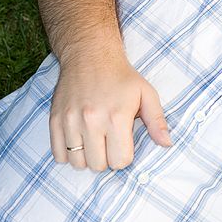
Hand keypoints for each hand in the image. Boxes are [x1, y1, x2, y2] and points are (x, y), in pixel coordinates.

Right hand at [49, 56, 170, 170]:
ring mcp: (70, 121)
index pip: (120, 161)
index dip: (125, 156)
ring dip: (88, 158)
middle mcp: (91, 121)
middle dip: (107, 159)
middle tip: (110, 143)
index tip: (125, 144)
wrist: (90, 55)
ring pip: (77, 163)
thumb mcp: (147, 94)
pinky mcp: (55, 120)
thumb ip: (157, 121)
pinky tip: (80, 142)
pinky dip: (68, 154)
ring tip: (95, 142)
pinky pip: (58, 155)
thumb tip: (167, 144)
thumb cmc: (122, 77)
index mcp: (117, 117)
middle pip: (98, 165)